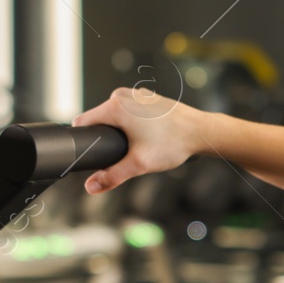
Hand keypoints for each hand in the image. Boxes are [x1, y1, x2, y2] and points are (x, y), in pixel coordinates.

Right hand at [70, 87, 202, 193]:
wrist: (201, 131)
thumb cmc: (173, 143)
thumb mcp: (139, 164)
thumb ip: (112, 176)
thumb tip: (90, 187)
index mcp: (115, 106)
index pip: (82, 122)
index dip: (83, 140)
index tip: (92, 154)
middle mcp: (122, 95)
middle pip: (98, 119)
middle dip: (104, 137)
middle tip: (122, 154)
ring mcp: (135, 95)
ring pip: (114, 116)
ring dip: (118, 131)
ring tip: (137, 145)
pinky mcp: (146, 98)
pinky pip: (128, 112)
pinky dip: (130, 124)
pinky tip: (145, 136)